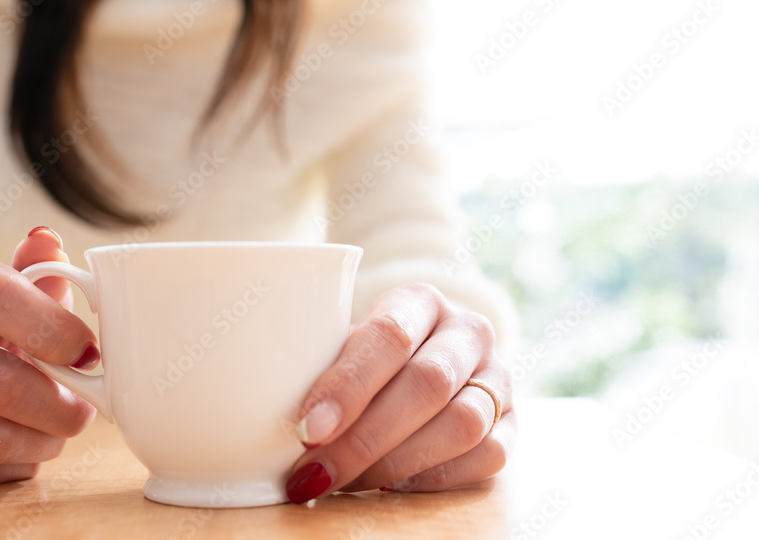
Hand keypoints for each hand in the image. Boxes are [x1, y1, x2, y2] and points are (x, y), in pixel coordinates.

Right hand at [0, 227, 98, 483]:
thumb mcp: (19, 290)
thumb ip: (40, 270)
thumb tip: (46, 239)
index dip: (49, 327)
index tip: (89, 354)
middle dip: (56, 407)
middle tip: (83, 412)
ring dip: (40, 442)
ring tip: (58, 432)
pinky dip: (10, 466)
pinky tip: (24, 450)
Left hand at [285, 283, 514, 502]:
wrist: (423, 361)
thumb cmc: (366, 359)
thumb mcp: (341, 345)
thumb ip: (319, 369)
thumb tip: (275, 423)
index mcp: (419, 301)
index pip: (388, 336)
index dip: (348, 386)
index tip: (308, 429)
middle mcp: (467, 331)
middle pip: (426, 384)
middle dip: (365, 437)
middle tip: (317, 471)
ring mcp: (497, 376)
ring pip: (461, 423)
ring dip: (397, 462)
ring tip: (346, 482)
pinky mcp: (512, 421)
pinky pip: (487, 456)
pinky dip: (434, 477)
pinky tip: (391, 485)